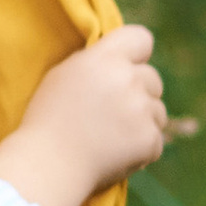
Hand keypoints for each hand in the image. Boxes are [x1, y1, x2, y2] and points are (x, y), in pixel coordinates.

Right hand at [0, 26, 169, 205]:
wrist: (47, 166)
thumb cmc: (47, 121)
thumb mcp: (63, 76)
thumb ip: (95, 62)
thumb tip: (120, 58)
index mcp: (103, 59)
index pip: (141, 38)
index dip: (137, 54)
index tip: (127, 67)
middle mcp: (126, 79)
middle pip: (153, 78)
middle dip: (139, 93)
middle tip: (110, 113)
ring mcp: (141, 110)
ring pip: (158, 110)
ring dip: (142, 121)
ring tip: (109, 136)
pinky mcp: (150, 140)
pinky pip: (156, 139)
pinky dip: (140, 149)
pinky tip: (114, 153)